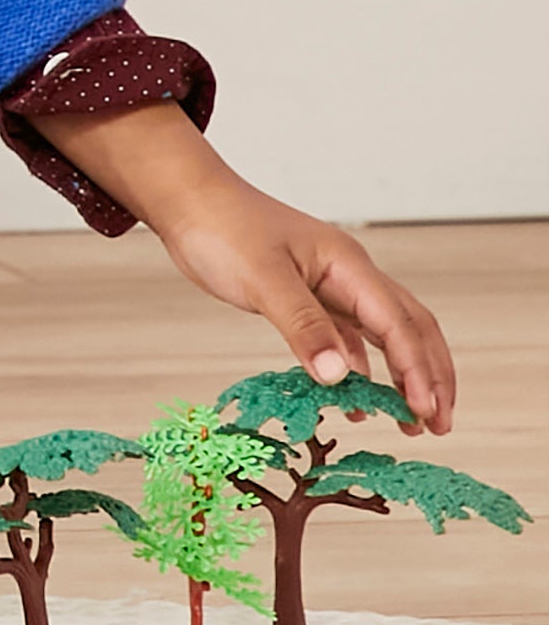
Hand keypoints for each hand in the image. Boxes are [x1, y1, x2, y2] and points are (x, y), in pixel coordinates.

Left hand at [54, 102, 458, 428]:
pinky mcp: (306, 297)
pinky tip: (353, 398)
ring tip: (411, 421)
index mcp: (348, 265)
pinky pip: (346, 338)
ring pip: (383, 336)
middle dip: (430, 376)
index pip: (399, 324)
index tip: (427, 411)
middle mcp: (348, 275)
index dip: (418, 370)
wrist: (184, 199)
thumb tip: (339, 378)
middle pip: (409, 329)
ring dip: (402, 376)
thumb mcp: (262, 277)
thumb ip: (302, 326)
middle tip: (439, 425)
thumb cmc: (221, 226)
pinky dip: (357, 370)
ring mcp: (329, 286)